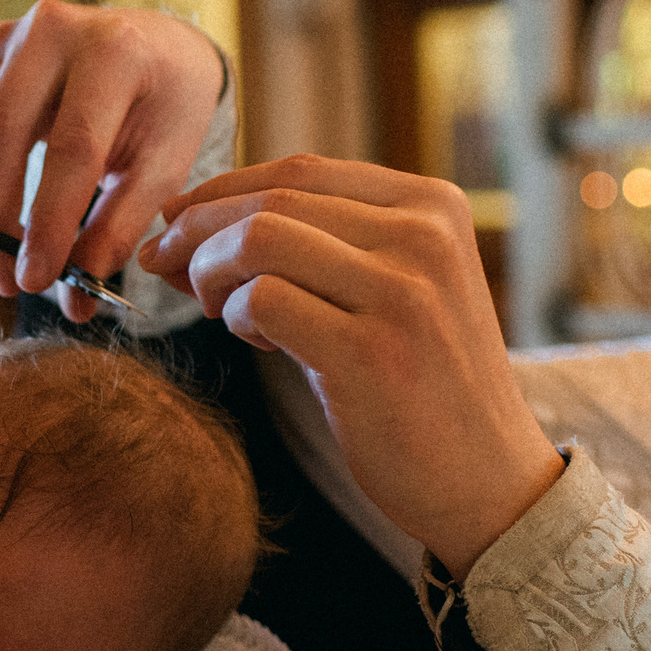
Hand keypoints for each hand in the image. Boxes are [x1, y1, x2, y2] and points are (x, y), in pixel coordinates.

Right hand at [0, 1, 223, 321]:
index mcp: (113, 50)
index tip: (39, 280)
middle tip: (11, 283)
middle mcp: (50, 31)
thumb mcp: (165, 164)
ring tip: (2, 265)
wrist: (153, 49)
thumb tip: (73, 297)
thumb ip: (120, 226)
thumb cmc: (165, 109)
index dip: (50, 222)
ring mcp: (4, 41)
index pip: (72, 147)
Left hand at [141, 157, 566, 578]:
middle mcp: (423, 236)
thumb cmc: (424, 385)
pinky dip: (237, 315)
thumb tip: (198, 215)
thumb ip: (326, 243)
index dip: (224, 189)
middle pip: (273, 199)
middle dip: (197, 227)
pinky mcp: (370, 351)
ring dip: (210, 269)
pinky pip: (263, 301)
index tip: (178, 219)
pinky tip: (254, 340)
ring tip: (215, 306)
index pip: (302, 171)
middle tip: (162, 262)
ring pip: (259, 239)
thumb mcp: (399, 288)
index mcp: (434, 205)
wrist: (488, 479)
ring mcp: (401, 291)